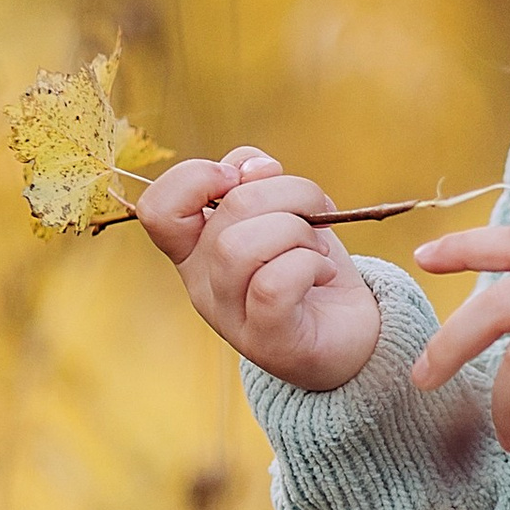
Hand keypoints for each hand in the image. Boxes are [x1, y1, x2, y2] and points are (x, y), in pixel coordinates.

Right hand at [136, 145, 385, 390]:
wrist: (351, 334)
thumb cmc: (309, 264)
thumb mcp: (282, 209)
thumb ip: (257, 181)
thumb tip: (255, 168)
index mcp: (195, 248)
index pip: (157, 207)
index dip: (196, 176)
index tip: (243, 176)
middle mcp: (202, 283)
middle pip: (225, 213)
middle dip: (285, 194)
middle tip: (313, 216)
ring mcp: (230, 316)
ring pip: (240, 247)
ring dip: (298, 231)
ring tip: (319, 248)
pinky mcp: (267, 341)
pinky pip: (272, 285)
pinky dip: (310, 265)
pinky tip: (324, 272)